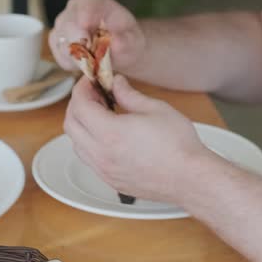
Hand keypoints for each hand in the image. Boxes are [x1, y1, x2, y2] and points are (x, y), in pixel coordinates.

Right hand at [49, 0, 145, 71]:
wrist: (119, 47)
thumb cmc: (127, 39)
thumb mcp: (133, 40)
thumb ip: (126, 41)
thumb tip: (116, 44)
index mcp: (96, 1)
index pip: (88, 1)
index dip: (86, 12)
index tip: (86, 25)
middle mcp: (75, 8)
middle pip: (69, 24)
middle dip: (83, 44)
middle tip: (99, 56)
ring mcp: (62, 22)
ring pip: (62, 42)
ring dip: (79, 56)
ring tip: (96, 58)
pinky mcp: (55, 39)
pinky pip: (60, 55)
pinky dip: (73, 63)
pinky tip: (86, 61)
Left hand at [62, 75, 213, 205]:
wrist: (190, 178)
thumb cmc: (178, 145)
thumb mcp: (155, 109)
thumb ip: (129, 94)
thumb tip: (116, 83)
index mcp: (110, 133)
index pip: (79, 105)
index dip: (81, 88)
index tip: (90, 80)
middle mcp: (101, 154)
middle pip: (70, 125)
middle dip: (77, 104)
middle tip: (93, 93)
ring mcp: (104, 171)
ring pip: (76, 144)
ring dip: (81, 125)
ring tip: (100, 113)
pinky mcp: (111, 181)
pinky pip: (88, 159)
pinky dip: (89, 142)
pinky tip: (107, 134)